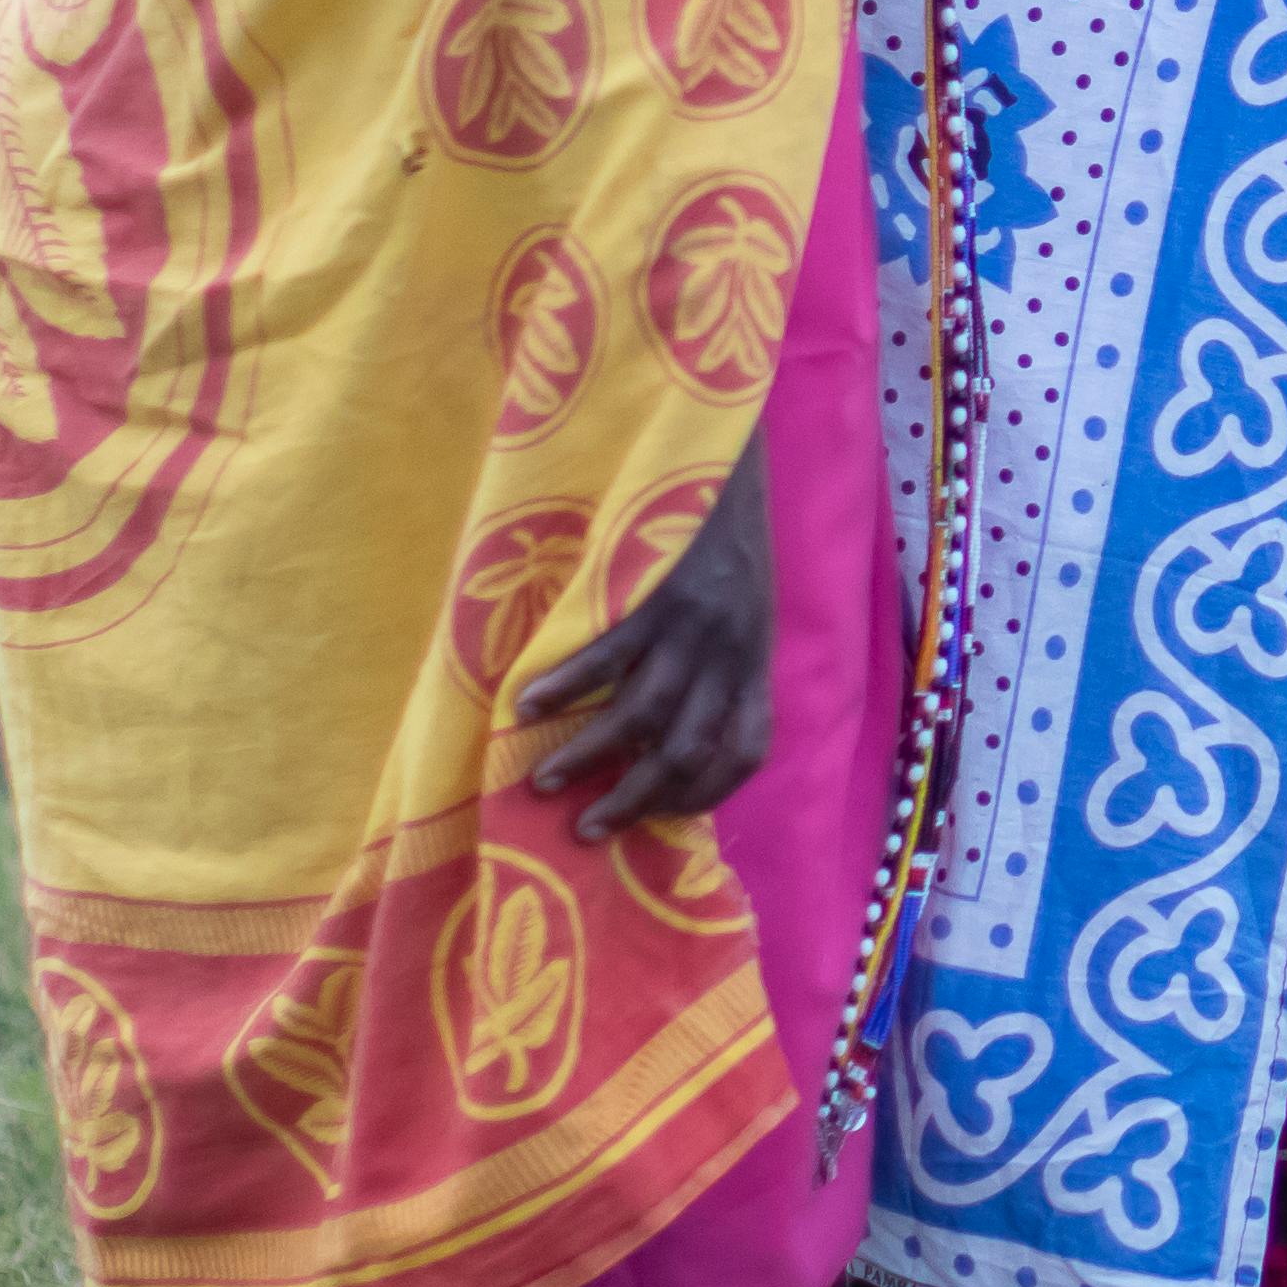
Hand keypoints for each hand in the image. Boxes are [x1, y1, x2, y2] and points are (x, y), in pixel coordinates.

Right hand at [516, 429, 775, 840]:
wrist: (725, 456)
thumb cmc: (726, 539)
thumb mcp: (746, 610)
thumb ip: (721, 664)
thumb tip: (668, 726)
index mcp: (756, 662)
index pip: (746, 752)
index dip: (706, 795)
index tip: (659, 818)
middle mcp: (731, 653)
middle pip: (686, 750)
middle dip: (633, 800)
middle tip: (585, 830)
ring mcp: (695, 625)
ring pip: (642, 714)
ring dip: (588, 756)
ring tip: (542, 780)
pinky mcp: (658, 592)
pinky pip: (608, 653)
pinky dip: (566, 685)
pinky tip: (529, 704)